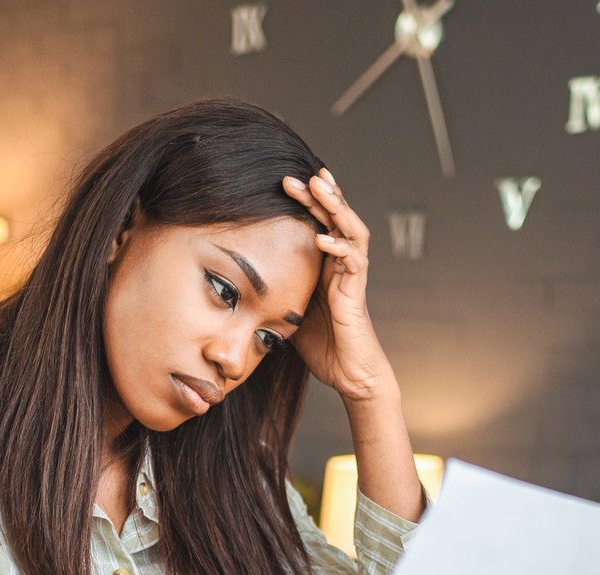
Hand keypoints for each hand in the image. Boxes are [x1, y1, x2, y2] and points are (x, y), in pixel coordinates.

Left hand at [283, 170, 393, 403]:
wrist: (351, 374)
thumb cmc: (324, 345)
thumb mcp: (291, 309)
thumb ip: (278, 289)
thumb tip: (242, 280)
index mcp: (326, 264)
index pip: (318, 222)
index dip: (306, 201)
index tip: (285, 182)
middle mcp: (343, 264)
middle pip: (335, 218)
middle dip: (317, 194)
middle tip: (295, 175)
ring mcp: (352, 276)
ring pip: (350, 230)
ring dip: (335, 207)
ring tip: (320, 187)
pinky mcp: (357, 293)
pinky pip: (354, 263)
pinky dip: (339, 248)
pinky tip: (323, 238)